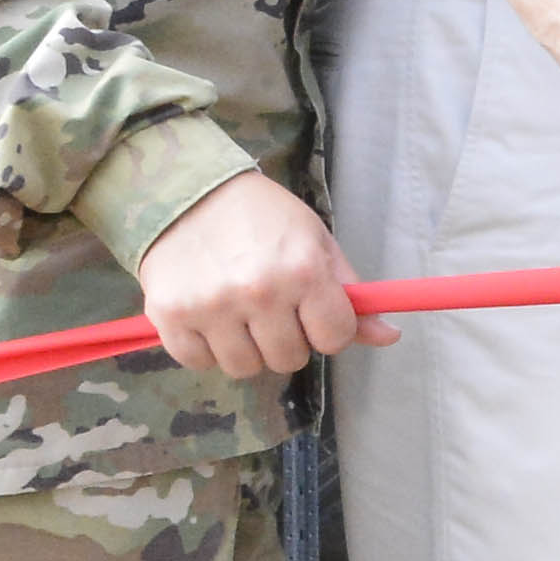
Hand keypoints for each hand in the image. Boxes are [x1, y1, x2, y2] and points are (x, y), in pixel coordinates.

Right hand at [137, 170, 396, 379]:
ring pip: (244, 368)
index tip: (314, 314)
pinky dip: (205, 349)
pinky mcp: (169, 316)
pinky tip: (208, 318)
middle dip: (288, 340)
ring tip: (239, 313)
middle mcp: (259, 292)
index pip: (334, 338)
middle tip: (273, 310)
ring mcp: (211, 307)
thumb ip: (352, 295)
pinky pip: (198, 363)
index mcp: (303, 270)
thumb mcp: (317, 244)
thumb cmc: (264, 218)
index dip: (328, 330)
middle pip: (288, 359)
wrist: (189, 193)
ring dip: (246, 349)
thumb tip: (390, 337)